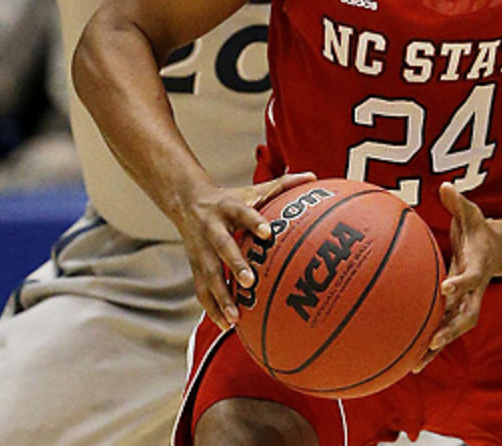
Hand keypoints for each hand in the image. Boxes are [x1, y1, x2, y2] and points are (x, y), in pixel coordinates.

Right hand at [175, 171, 315, 329]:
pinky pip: (201, 290)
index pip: (242, 213)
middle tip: (250, 282)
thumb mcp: (252, 189)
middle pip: (222, 246)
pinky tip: (227, 326)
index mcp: (228, 208)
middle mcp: (212, 228)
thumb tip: (313, 176)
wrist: (187, 202)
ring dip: (221, 296)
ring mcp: (201, 249)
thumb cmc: (230, 199)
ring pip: (208, 274)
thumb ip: (282, 185)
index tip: (267, 232)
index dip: (253, 221)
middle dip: (234, 264)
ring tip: (236, 317)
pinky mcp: (195, 266)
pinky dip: (212, 308)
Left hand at [415, 183, 496, 370]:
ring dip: (437, 347)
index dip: (460, 283)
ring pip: (454, 330)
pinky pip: (443, 329)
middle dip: (451, 329)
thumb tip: (446, 186)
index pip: (471, 277)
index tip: (446, 287)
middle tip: (433, 340)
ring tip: (416, 364)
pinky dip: (429, 345)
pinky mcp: (456, 308)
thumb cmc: (478, 229)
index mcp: (478, 267)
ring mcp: (466, 302)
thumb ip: (459, 202)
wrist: (495, 249)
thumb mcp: (472, 213)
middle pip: (466, 316)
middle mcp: (475, 290)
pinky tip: (408, 361)